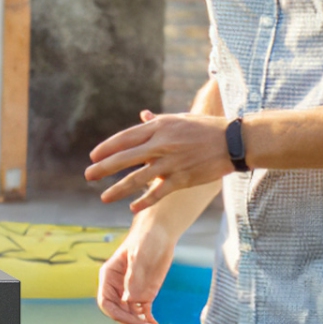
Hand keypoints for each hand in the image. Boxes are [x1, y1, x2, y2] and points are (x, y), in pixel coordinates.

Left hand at [86, 110, 230, 210]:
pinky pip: (158, 192)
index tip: (93, 156)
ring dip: (118, 189)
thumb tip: (142, 116)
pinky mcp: (182, 179)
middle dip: (103, 168)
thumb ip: (157, 122)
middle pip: (124, 158)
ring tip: (103, 197)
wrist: (234, 142)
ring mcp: (170, 163)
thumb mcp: (180, 120)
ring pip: (137, 178)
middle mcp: (161, 144)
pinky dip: (144, 201)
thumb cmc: (206, 129)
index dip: (106, 148)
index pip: (125, 138)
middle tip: (88, 175)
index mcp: (159, 128)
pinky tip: (132, 207)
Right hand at [96, 227, 174, 323]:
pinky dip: (147, 320)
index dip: (115, 314)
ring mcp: (131, 291)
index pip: (105, 302)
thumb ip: (134, 276)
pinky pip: (142, 311)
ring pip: (129, 314)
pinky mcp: (144, 293)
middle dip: (130, 322)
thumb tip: (130, 300)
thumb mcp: (140, 254)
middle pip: (117, 312)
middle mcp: (117, 287)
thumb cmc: (146, 238)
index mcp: (109, 277)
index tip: (131, 320)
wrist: (160, 233)